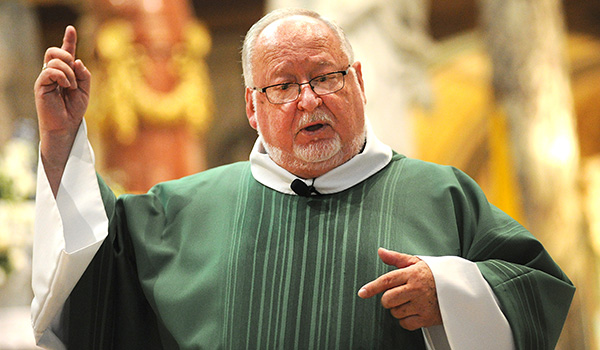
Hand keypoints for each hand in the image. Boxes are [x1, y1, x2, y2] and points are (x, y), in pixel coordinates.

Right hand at [34, 25, 90, 194]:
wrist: (67, 126)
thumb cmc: (75, 109)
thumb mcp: (86, 90)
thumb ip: (84, 74)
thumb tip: (77, 60)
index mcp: (65, 73)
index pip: (65, 53)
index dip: (69, 40)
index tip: (71, 28)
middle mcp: (53, 73)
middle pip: (54, 51)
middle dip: (66, 53)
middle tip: (74, 68)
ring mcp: (45, 78)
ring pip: (54, 60)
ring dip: (69, 71)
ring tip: (72, 86)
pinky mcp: (41, 85)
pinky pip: (50, 71)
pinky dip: (63, 76)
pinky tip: (66, 86)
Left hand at [358, 248, 441, 330]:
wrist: (460, 287)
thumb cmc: (436, 274)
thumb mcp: (417, 262)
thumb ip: (396, 258)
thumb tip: (380, 252)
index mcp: (412, 274)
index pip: (387, 280)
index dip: (372, 287)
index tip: (362, 293)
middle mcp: (416, 289)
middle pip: (388, 299)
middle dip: (387, 299)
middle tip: (397, 295)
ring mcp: (422, 305)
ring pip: (396, 312)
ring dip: (397, 309)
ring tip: (409, 302)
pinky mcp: (427, 318)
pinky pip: (406, 324)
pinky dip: (406, 321)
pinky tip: (413, 312)